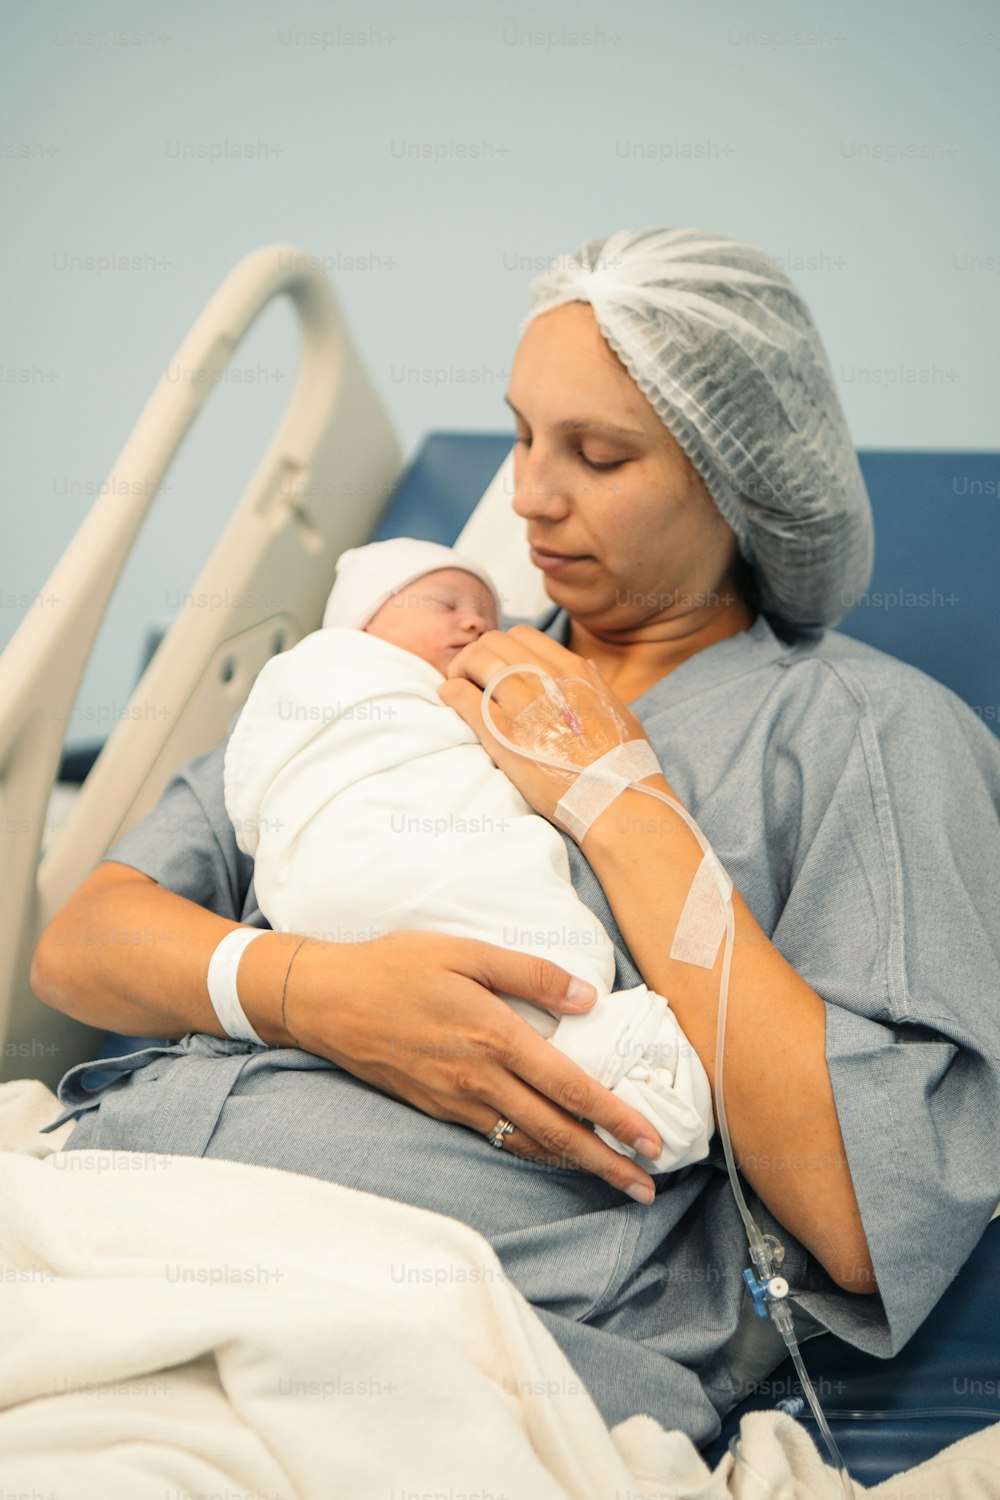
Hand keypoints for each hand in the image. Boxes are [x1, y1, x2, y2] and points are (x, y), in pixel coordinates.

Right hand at [283, 930, 660, 1201]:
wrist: (326, 1000)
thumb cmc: (396, 966)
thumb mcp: (465, 951)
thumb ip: (531, 974)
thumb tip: (587, 998)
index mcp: (494, 1035)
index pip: (569, 1086)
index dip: (614, 1117)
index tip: (650, 1140)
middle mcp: (479, 1078)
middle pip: (556, 1131)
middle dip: (607, 1162)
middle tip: (648, 1186)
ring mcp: (456, 1100)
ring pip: (528, 1143)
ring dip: (575, 1165)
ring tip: (613, 1180)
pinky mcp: (437, 1110)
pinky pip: (496, 1138)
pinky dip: (532, 1152)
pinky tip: (554, 1154)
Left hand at [438, 626, 651, 822]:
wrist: (613, 796)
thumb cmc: (621, 759)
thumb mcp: (617, 708)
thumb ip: (595, 683)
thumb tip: (585, 666)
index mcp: (571, 669)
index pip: (522, 635)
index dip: (503, 646)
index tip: (499, 664)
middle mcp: (544, 678)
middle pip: (493, 642)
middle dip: (477, 654)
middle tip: (472, 676)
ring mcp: (520, 704)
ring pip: (474, 660)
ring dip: (460, 669)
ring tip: (458, 686)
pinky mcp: (500, 733)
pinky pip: (461, 694)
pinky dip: (450, 691)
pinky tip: (450, 699)